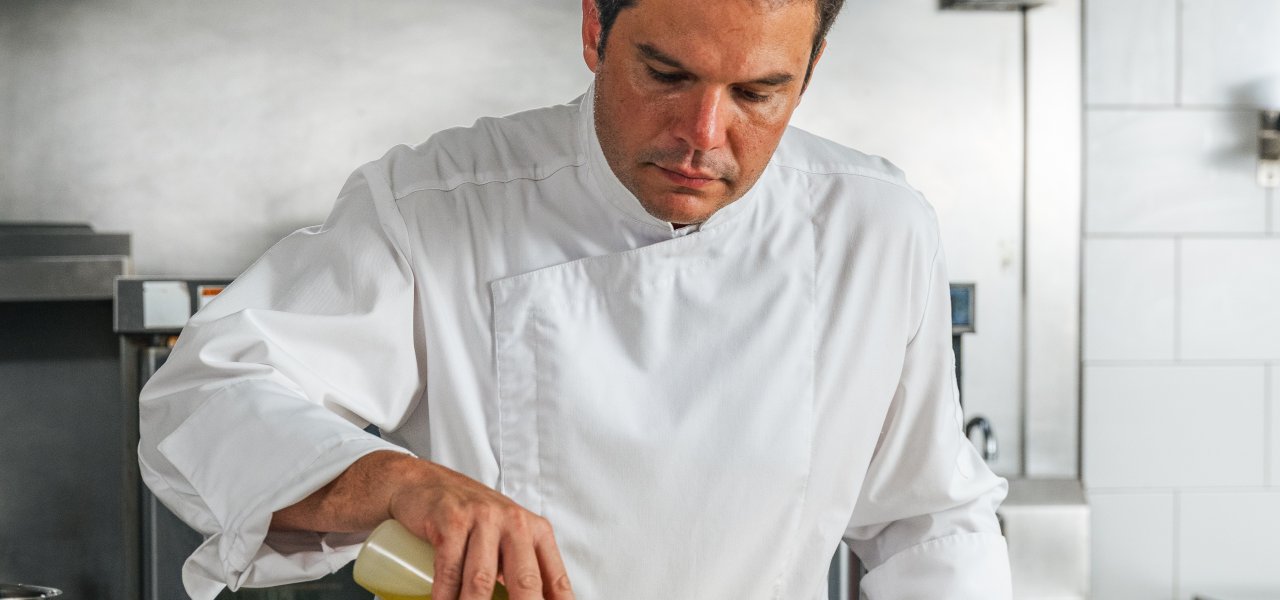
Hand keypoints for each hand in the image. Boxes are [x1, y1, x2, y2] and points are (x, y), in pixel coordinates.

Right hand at [386, 459, 574, 599]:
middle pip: (524, 581)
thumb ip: (523, 567)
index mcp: (535, 531)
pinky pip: (449, 568)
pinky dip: (445, 597)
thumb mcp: (506, 536)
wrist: (425, 484)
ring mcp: (483, 519)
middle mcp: (514, 522)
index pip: (554, 579)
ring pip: (482, 580)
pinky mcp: (452, 521)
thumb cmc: (471, 517)